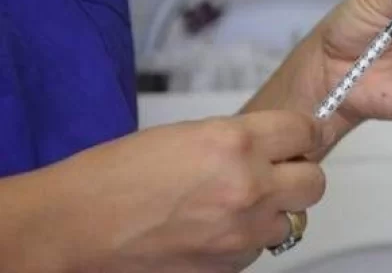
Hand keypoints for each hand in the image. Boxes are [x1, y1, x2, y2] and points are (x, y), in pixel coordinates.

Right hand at [43, 111, 327, 272]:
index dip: (302, 133)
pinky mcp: (229, 267)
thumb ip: (239, 139)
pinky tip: (215, 227)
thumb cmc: (116, 175)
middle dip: (298, 174)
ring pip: (291, 221)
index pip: (304, 131)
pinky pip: (258, 248)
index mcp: (235, 142)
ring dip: (273, 210)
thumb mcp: (188, 134)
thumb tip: (272, 148)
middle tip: (277, 171)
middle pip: (314, 183)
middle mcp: (248, 187)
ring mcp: (241, 233)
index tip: (299, 137)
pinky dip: (247, 237)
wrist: (77, 227)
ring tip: (236, 203)